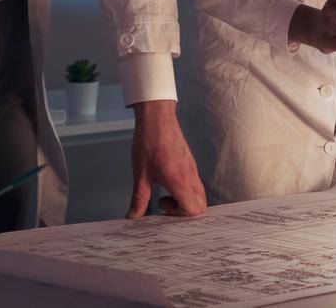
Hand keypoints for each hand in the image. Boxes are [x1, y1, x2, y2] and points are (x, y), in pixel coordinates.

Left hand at [128, 101, 206, 218]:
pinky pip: (195, 184)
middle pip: (201, 205)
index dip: (178, 214)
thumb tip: (134, 215)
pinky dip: (185, 190)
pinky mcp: (191, 164)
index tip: (162, 205)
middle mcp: (190, 176)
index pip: (193, 209)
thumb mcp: (141, 174)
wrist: (158, 119)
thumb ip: (139, 198)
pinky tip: (167, 182)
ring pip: (199, 194)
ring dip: (185, 200)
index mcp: (179, 181)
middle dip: (185, 211)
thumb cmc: (150, 142)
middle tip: (166, 204)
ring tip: (166, 193)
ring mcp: (193, 170)